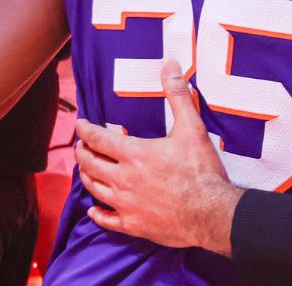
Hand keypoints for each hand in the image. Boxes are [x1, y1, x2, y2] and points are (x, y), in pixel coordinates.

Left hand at [74, 60, 241, 254]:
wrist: (211, 213)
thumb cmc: (201, 171)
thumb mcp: (192, 128)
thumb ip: (177, 96)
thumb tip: (169, 65)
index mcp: (134, 154)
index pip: (99, 139)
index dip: (85, 130)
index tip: (80, 124)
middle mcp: (123, 179)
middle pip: (90, 164)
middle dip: (83, 152)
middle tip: (81, 146)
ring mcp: (125, 204)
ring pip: (94, 189)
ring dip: (86, 177)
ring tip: (86, 170)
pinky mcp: (133, 224)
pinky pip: (106, 220)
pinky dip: (96, 214)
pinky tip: (94, 211)